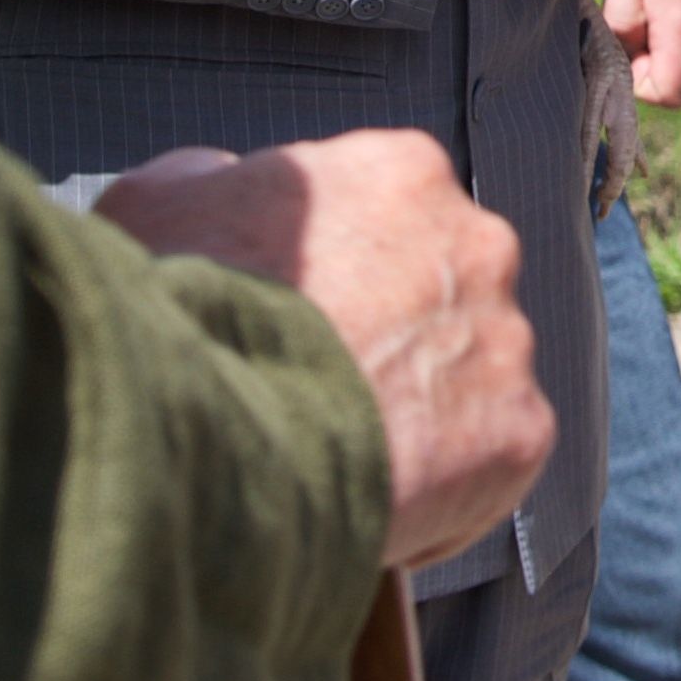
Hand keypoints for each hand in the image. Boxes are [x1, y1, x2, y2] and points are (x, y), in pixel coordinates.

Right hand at [94, 134, 555, 569]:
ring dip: (415, 415)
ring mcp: (504, 340)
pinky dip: (439, 494)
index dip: (335, 272)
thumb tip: (225, 182)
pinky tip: (368, 509)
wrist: (217, 421)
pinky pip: (485, 468)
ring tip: (336, 460)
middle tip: (315, 389)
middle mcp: (476, 242)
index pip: (385, 214)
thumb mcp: (161, 199)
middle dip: (389, 337)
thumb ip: (213, 180)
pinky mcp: (519, 434)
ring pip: (466, 381)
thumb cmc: (182, 304)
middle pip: (437, 294)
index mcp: (401, 171)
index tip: (295, 314)